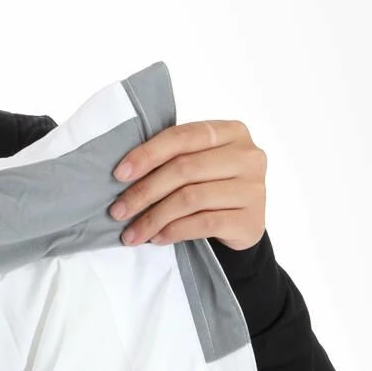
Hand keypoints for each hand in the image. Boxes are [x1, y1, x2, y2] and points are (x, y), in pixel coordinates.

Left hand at [108, 119, 266, 251]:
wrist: (242, 225)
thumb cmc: (212, 188)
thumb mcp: (197, 165)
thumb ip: (173, 159)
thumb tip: (124, 174)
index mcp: (230, 132)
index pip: (182, 136)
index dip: (148, 154)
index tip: (119, 174)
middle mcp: (247, 156)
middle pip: (184, 169)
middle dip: (144, 192)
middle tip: (118, 211)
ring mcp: (253, 188)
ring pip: (190, 198)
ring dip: (154, 218)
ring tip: (132, 233)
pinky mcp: (250, 219)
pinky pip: (203, 223)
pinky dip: (174, 231)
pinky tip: (157, 238)